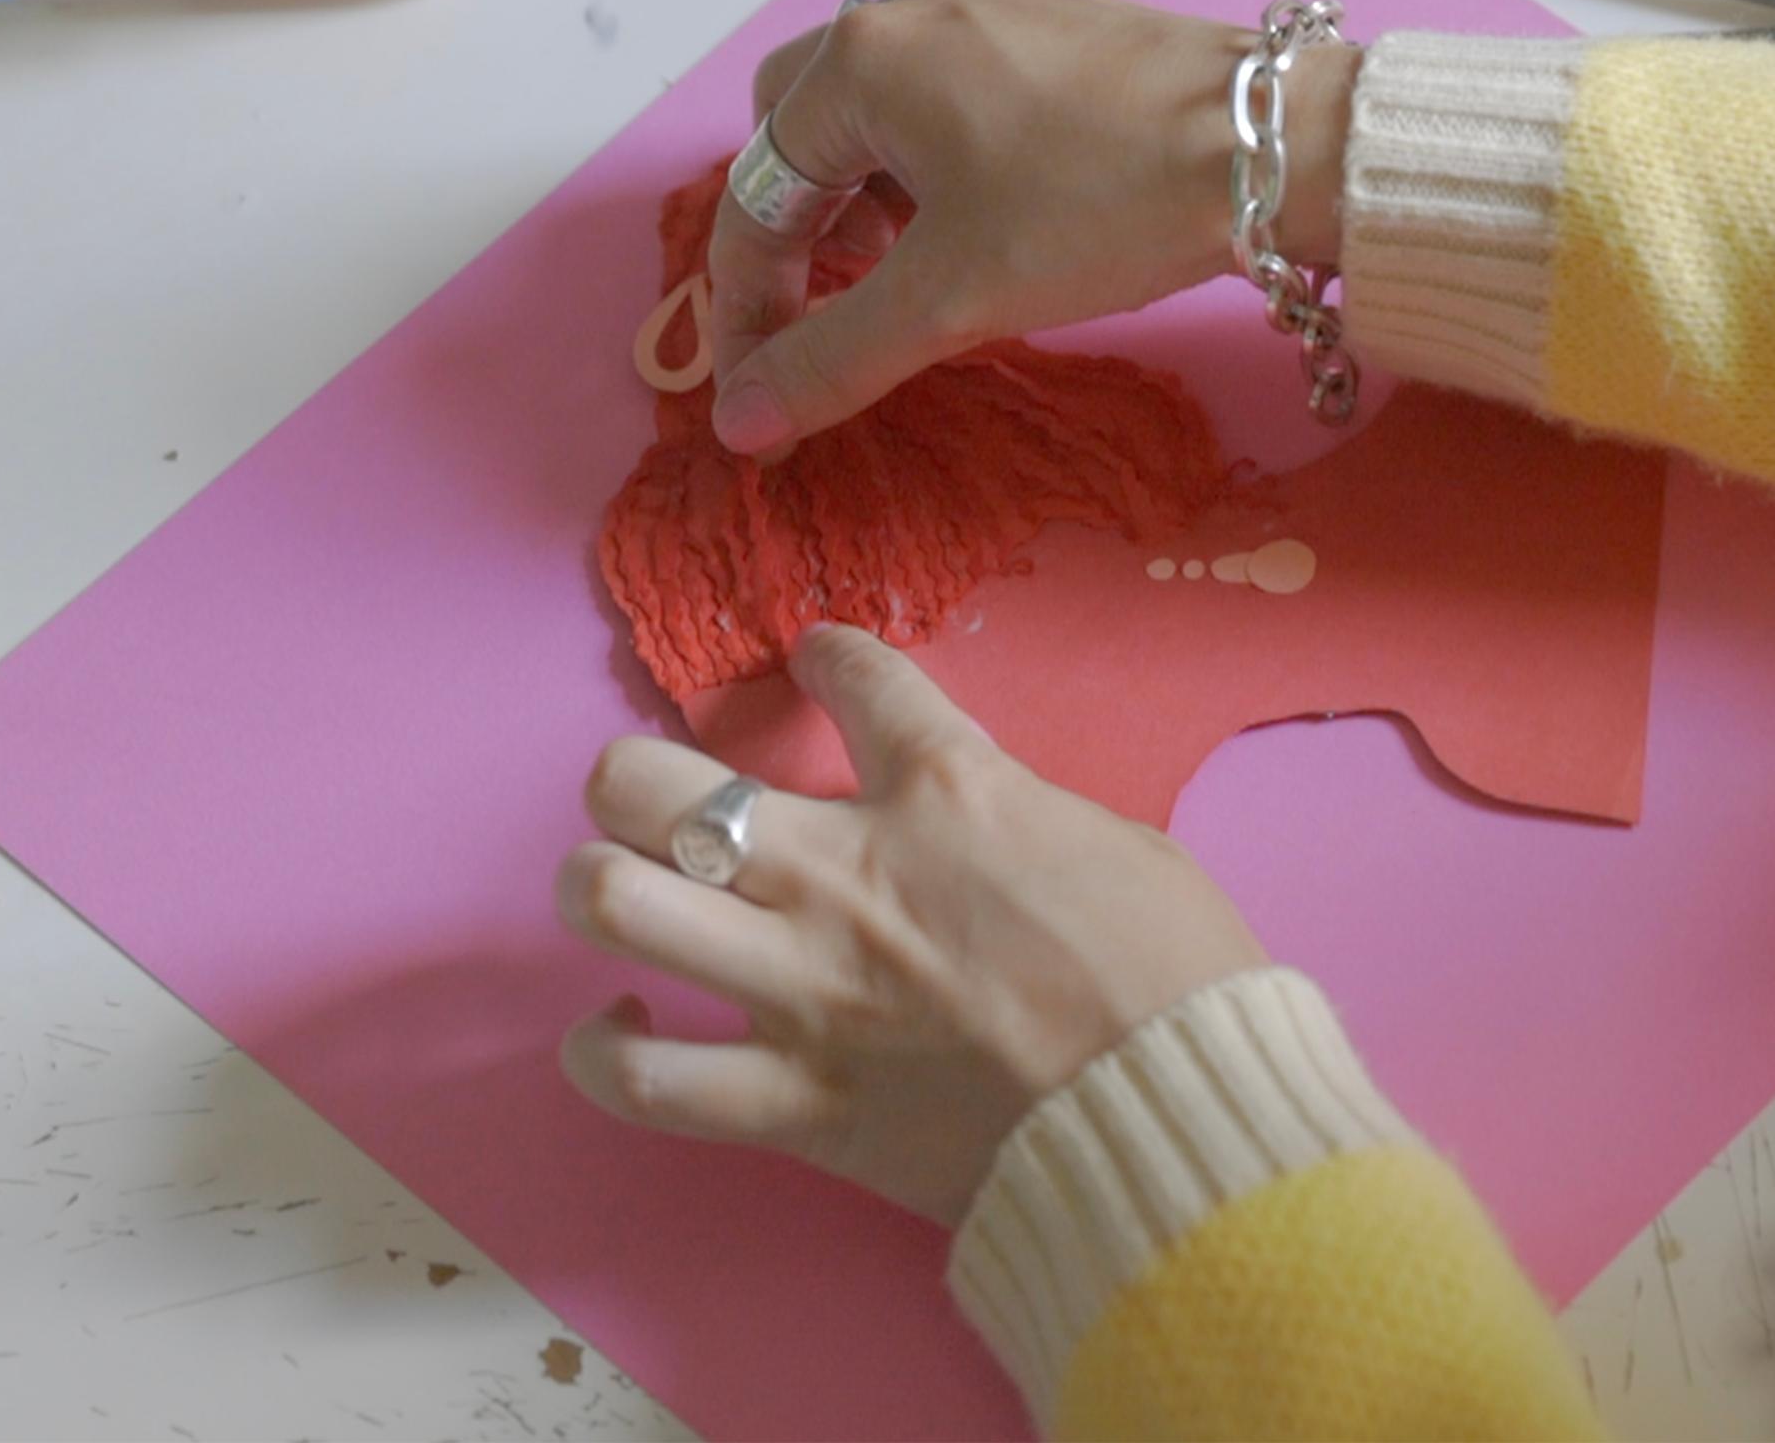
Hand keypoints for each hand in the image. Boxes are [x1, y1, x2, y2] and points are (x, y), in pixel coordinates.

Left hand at [556, 625, 1267, 1225]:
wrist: (1167, 1117)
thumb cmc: (1176, 976)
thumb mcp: (1116, 844)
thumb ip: (1020, 819)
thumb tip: (989, 830)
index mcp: (945, 791)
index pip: (856, 677)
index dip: (830, 657)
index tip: (819, 660)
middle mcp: (843, 872)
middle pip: (654, 786)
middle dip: (634, 780)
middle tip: (656, 801)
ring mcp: (803, 988)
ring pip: (618, 903)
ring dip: (598, 889)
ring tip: (614, 892)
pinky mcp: (794, 1102)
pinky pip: (646, 1080)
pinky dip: (607, 1052)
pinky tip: (614, 1026)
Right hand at [706, 0, 1357, 458]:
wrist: (1277, 143)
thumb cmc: (1102, 203)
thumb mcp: (953, 296)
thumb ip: (835, 358)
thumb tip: (740, 421)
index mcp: (862, 62)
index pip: (757, 192)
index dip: (746, 306)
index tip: (758, 389)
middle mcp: (912, 17)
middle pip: (800, 130)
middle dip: (800, 229)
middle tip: (833, 304)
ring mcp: (988, 15)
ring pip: (881, 116)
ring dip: (870, 204)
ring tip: (917, 276)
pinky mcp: (1051, 34)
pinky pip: (951, 103)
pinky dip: (936, 173)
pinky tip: (992, 227)